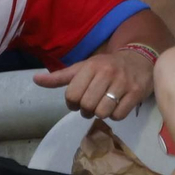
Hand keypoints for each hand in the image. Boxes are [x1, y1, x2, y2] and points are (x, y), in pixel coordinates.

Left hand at [34, 49, 152, 120]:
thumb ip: (60, 77)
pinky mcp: (136, 93)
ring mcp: (123, 83)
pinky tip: (116, 105)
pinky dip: (115, 115)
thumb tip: (35, 80)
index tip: (78, 100)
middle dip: (86, 109)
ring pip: (103, 112)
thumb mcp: (83, 68)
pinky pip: (119, 115)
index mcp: (91, 66)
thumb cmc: (106, 66)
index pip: (72, 95)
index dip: (72, 103)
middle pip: (87, 105)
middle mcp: (107, 73)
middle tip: (91, 104)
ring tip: (103, 106)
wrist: (139, 59)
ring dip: (100, 113)